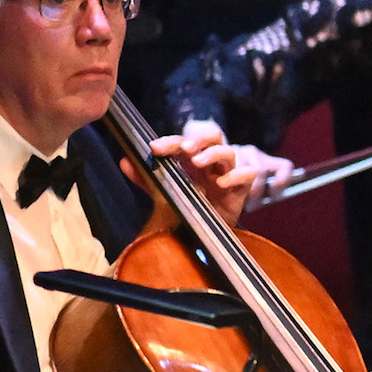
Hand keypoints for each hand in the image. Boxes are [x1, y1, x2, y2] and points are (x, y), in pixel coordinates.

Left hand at [156, 120, 282, 222]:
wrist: (208, 234)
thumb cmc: (189, 207)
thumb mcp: (164, 193)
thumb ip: (146, 178)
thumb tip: (124, 162)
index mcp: (192, 159)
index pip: (183, 142)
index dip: (170, 142)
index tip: (154, 148)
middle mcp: (211, 162)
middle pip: (213, 136)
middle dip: (199, 140)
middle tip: (186, 148)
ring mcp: (228, 172)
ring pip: (229, 152)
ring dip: (214, 154)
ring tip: (199, 162)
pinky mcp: (243, 187)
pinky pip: (247, 174)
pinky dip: (235, 176)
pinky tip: (221, 183)